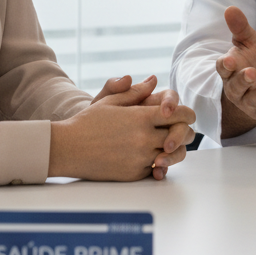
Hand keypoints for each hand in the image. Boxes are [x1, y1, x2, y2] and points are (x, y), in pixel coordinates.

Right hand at [51, 79, 195, 180]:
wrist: (68, 148)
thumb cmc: (88, 122)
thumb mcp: (110, 101)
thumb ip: (135, 92)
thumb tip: (153, 80)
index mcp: (141, 117)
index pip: (179, 114)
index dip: (187, 113)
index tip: (186, 114)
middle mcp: (144, 138)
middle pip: (181, 136)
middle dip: (183, 132)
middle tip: (180, 129)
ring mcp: (140, 158)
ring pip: (171, 155)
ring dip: (173, 149)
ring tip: (167, 144)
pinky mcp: (134, 174)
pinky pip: (156, 169)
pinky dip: (156, 163)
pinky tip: (149, 155)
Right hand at [216, 6, 255, 137]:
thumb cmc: (255, 61)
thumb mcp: (250, 42)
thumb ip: (240, 27)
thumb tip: (230, 8)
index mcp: (230, 70)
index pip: (222, 68)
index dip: (225, 66)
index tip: (229, 61)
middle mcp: (236, 88)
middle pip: (235, 87)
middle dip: (243, 80)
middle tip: (252, 72)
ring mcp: (249, 102)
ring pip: (250, 101)